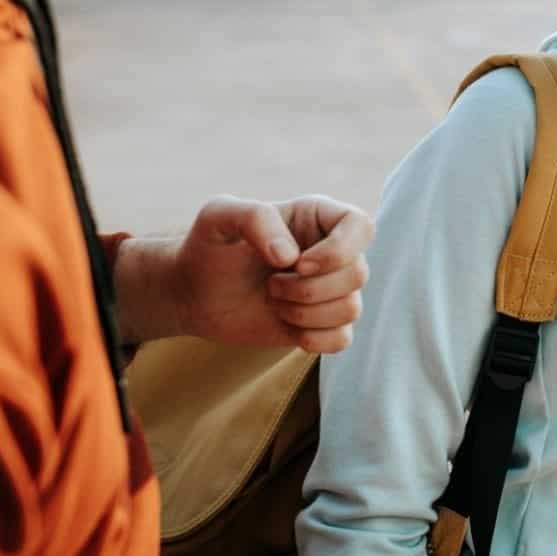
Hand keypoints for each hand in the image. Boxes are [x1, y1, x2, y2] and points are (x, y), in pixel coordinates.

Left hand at [114, 195, 373, 351]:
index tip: (297, 263)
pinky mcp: (323, 324)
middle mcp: (333, 252)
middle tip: (271, 285)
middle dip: (308, 288)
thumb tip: (289, 257)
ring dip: (305, 312)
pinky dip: (315, 339)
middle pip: (358, 273)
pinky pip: (342, 339)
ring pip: (351, 308)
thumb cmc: (209, 247)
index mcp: (318, 218)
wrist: (195, 293)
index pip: (361, 226)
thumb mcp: (219, 216)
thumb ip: (255, 218)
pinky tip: (288, 330)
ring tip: (273, 302)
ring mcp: (331, 290)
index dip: (338, 250)